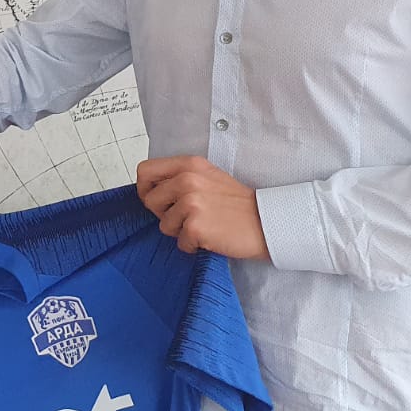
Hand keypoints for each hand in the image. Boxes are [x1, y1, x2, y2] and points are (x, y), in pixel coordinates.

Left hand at [136, 156, 268, 259]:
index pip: (145, 171)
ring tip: (204, 226)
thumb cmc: (237, 204)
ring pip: (163, 224)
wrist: (266, 222)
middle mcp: (187, 179)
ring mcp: (191, 202)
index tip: (158, 201)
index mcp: (189, 164)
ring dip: (180, 231)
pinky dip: (193, 245)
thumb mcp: (207, 177)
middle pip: (149, 200)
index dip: (145, 189)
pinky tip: (210, 237)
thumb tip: (151, 190)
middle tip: (188, 217)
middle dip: (163, 214)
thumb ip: (180, 178)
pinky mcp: (195, 226)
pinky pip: (180, 242)